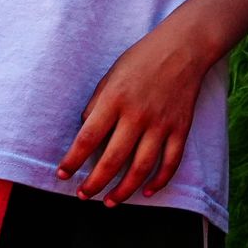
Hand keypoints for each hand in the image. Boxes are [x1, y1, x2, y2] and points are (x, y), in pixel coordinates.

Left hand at [57, 16, 214, 203]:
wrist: (184, 46)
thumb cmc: (142, 58)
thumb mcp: (111, 75)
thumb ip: (96, 104)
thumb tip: (85, 132)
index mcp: (115, 99)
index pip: (88, 137)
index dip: (73, 160)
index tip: (62, 174)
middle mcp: (137, 114)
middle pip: (112, 159)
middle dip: (94, 183)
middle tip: (83, 195)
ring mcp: (161, 123)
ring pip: (141, 167)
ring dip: (124, 190)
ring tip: (110, 201)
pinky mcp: (180, 127)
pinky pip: (171, 161)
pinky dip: (160, 181)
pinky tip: (147, 191)